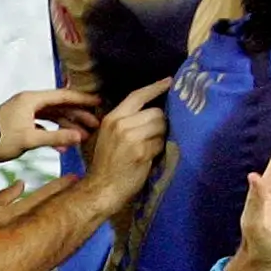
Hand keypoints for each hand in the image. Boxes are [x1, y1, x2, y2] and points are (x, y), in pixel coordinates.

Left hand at [0, 87, 100, 159]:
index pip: (63, 96)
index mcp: (32, 99)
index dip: (82, 99)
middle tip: (95, 124)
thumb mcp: (30, 139)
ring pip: (52, 116)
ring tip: (82, 137)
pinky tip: (62, 147)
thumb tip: (80, 136)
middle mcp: (29, 102)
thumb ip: (56, 137)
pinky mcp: (20, 123)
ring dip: (67, 126)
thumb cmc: (0, 139)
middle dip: (78, 116)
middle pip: (60, 106)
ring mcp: (24, 112)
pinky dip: (53, 133)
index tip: (98, 102)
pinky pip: (43, 124)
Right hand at [85, 77, 172, 200]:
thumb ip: (125, 121)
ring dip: (161, 136)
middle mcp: (121, 125)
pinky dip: (160, 149)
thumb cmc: (106, 164)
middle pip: (155, 112)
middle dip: (161, 123)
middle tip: (155, 135)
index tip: (169, 81)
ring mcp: (131, 138)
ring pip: (161, 126)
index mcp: (112, 118)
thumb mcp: (109, 136)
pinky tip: (150, 157)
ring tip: (150, 147)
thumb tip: (151, 109)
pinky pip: (161, 143)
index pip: (137, 96)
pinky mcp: (142, 152)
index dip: (155, 87)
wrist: (101, 189)